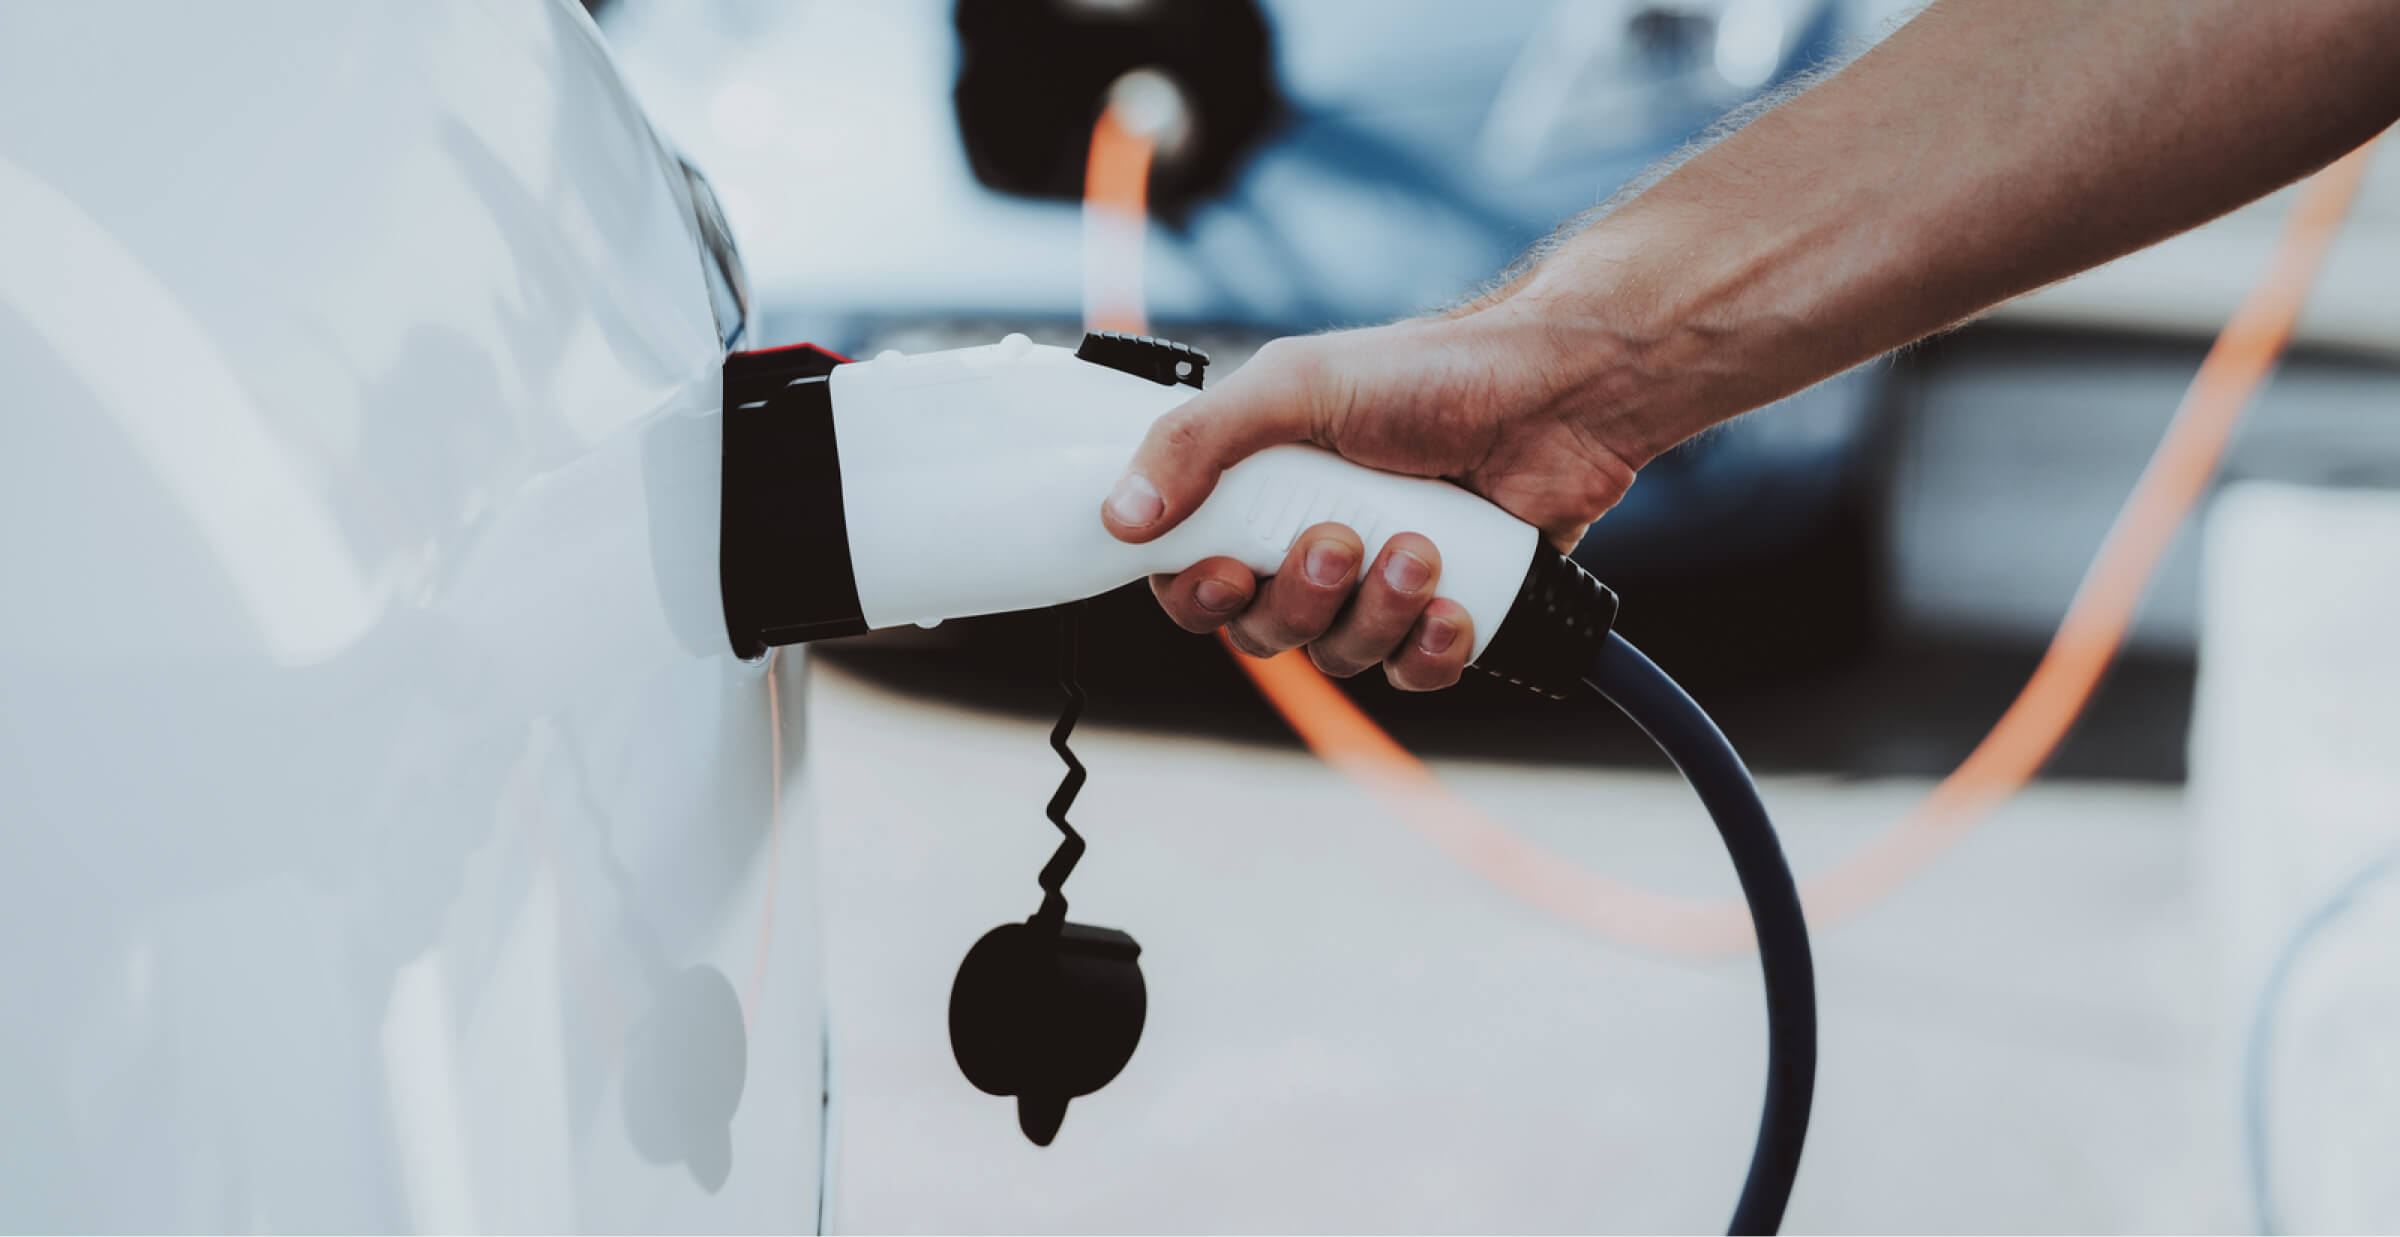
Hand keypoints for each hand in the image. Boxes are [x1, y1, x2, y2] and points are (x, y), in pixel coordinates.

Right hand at [1098, 306, 1642, 688]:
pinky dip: (1431, 649)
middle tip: (1344, 541)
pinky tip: (1456, 603)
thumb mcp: (1296, 386)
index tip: (1228, 571)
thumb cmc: (1429, 374)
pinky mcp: (1445, 614)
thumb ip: (1198, 442)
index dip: (1198, 594)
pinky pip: (1411, 675)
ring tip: (1423, 550)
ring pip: (1340, 657)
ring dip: (1376, 613)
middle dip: (1302, 599)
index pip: (1191, 576)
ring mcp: (1379, 585)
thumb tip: (1121, 514)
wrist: (1559, 393)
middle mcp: (1312, 545)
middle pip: (1263, 632)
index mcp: (1260, 493)